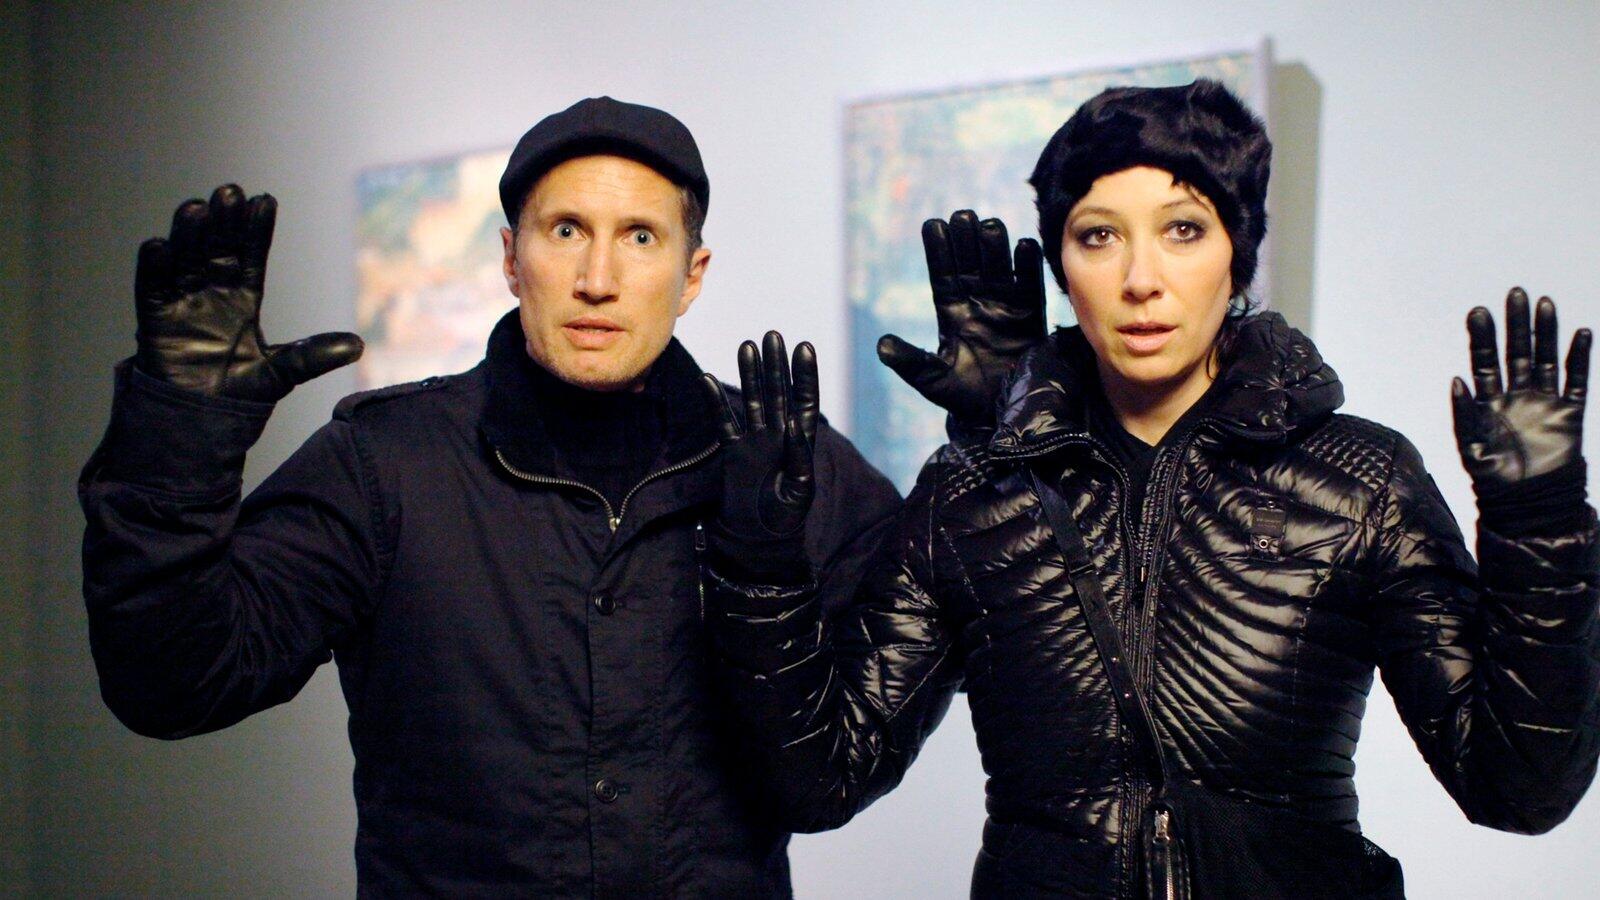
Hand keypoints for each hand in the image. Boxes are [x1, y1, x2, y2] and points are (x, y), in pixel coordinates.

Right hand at [135, 184, 362, 401]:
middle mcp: (211, 293)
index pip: (250, 257)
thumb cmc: (238, 392)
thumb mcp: (281, 373)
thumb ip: (311, 357)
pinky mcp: (156, 322)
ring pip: (185, 261)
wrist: (201, 422)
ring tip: (197, 209)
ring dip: (190, 236)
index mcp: (241, 298)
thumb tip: (359, 345)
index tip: (264, 200)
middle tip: (230, 192)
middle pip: (217, 250)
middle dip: (224, 223)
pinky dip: (154, 270)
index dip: (255, 231)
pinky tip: (158, 246)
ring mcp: (182, 304)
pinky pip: (153, 291)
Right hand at [701, 332, 818, 538]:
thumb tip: (794, 425)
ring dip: (750, 374)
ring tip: (748, 344)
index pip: (804, 401)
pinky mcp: (734, 451)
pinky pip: (724, 422)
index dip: (804, 376)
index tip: (804, 347)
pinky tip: (708, 379)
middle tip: (773, 334)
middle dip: (776, 365)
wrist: (758, 540)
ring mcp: (755, 442)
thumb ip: (800, 458)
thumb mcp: (800, 491)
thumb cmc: (785, 520)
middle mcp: (778, 436)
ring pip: (752, 400)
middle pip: (777, 393)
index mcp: (801, 443)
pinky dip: (716, 402)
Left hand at [877, 210, 1046, 423]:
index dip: (938, 250)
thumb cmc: (961, 397)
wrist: (998, 414)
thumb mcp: (931, 379)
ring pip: (999, 267)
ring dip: (994, 246)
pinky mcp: (1031, 316)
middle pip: (970, 262)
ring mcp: (1005, 305)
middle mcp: (977, 301)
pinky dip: (1028, 266)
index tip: (933, 225)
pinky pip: (1030, 286)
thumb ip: (910, 361)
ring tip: (990, 225)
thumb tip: (882, 345)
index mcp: (950, 311)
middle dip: (966, 239)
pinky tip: (1024, 246)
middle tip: (963, 216)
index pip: (942, 273)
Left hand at [1452, 287, 1589, 488]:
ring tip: (1544, 303)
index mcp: (1489, 401)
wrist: (1528, 504)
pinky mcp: (1569, 413)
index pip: (1485, 361)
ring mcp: (1544, 402)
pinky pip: (1577, 380)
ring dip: (1546, 332)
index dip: (1482, 337)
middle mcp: (1517, 395)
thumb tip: (1456, 380)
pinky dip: (1579, 358)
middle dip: (1515, 324)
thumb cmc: (1493, 479)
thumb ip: (1464, 416)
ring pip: (1547, 359)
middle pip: (1517, 352)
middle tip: (1515, 292)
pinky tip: (1581, 334)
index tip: (1478, 311)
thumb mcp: (1471, 448)